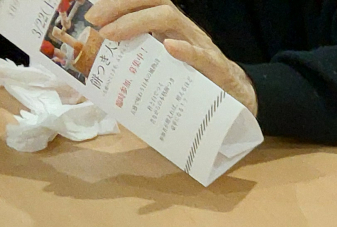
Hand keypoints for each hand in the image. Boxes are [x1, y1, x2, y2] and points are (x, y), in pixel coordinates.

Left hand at [89, 0, 257, 114]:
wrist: (237, 99)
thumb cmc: (194, 83)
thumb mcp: (163, 68)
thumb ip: (138, 64)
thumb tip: (98, 75)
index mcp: (168, 27)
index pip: (142, 2)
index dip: (116, 3)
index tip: (90, 16)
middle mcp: (182, 29)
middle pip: (152, 1)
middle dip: (120, 7)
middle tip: (96, 23)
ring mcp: (200, 45)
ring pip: (169, 18)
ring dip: (137, 21)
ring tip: (114, 35)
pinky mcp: (216, 67)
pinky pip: (201, 54)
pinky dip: (185, 50)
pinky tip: (170, 48)